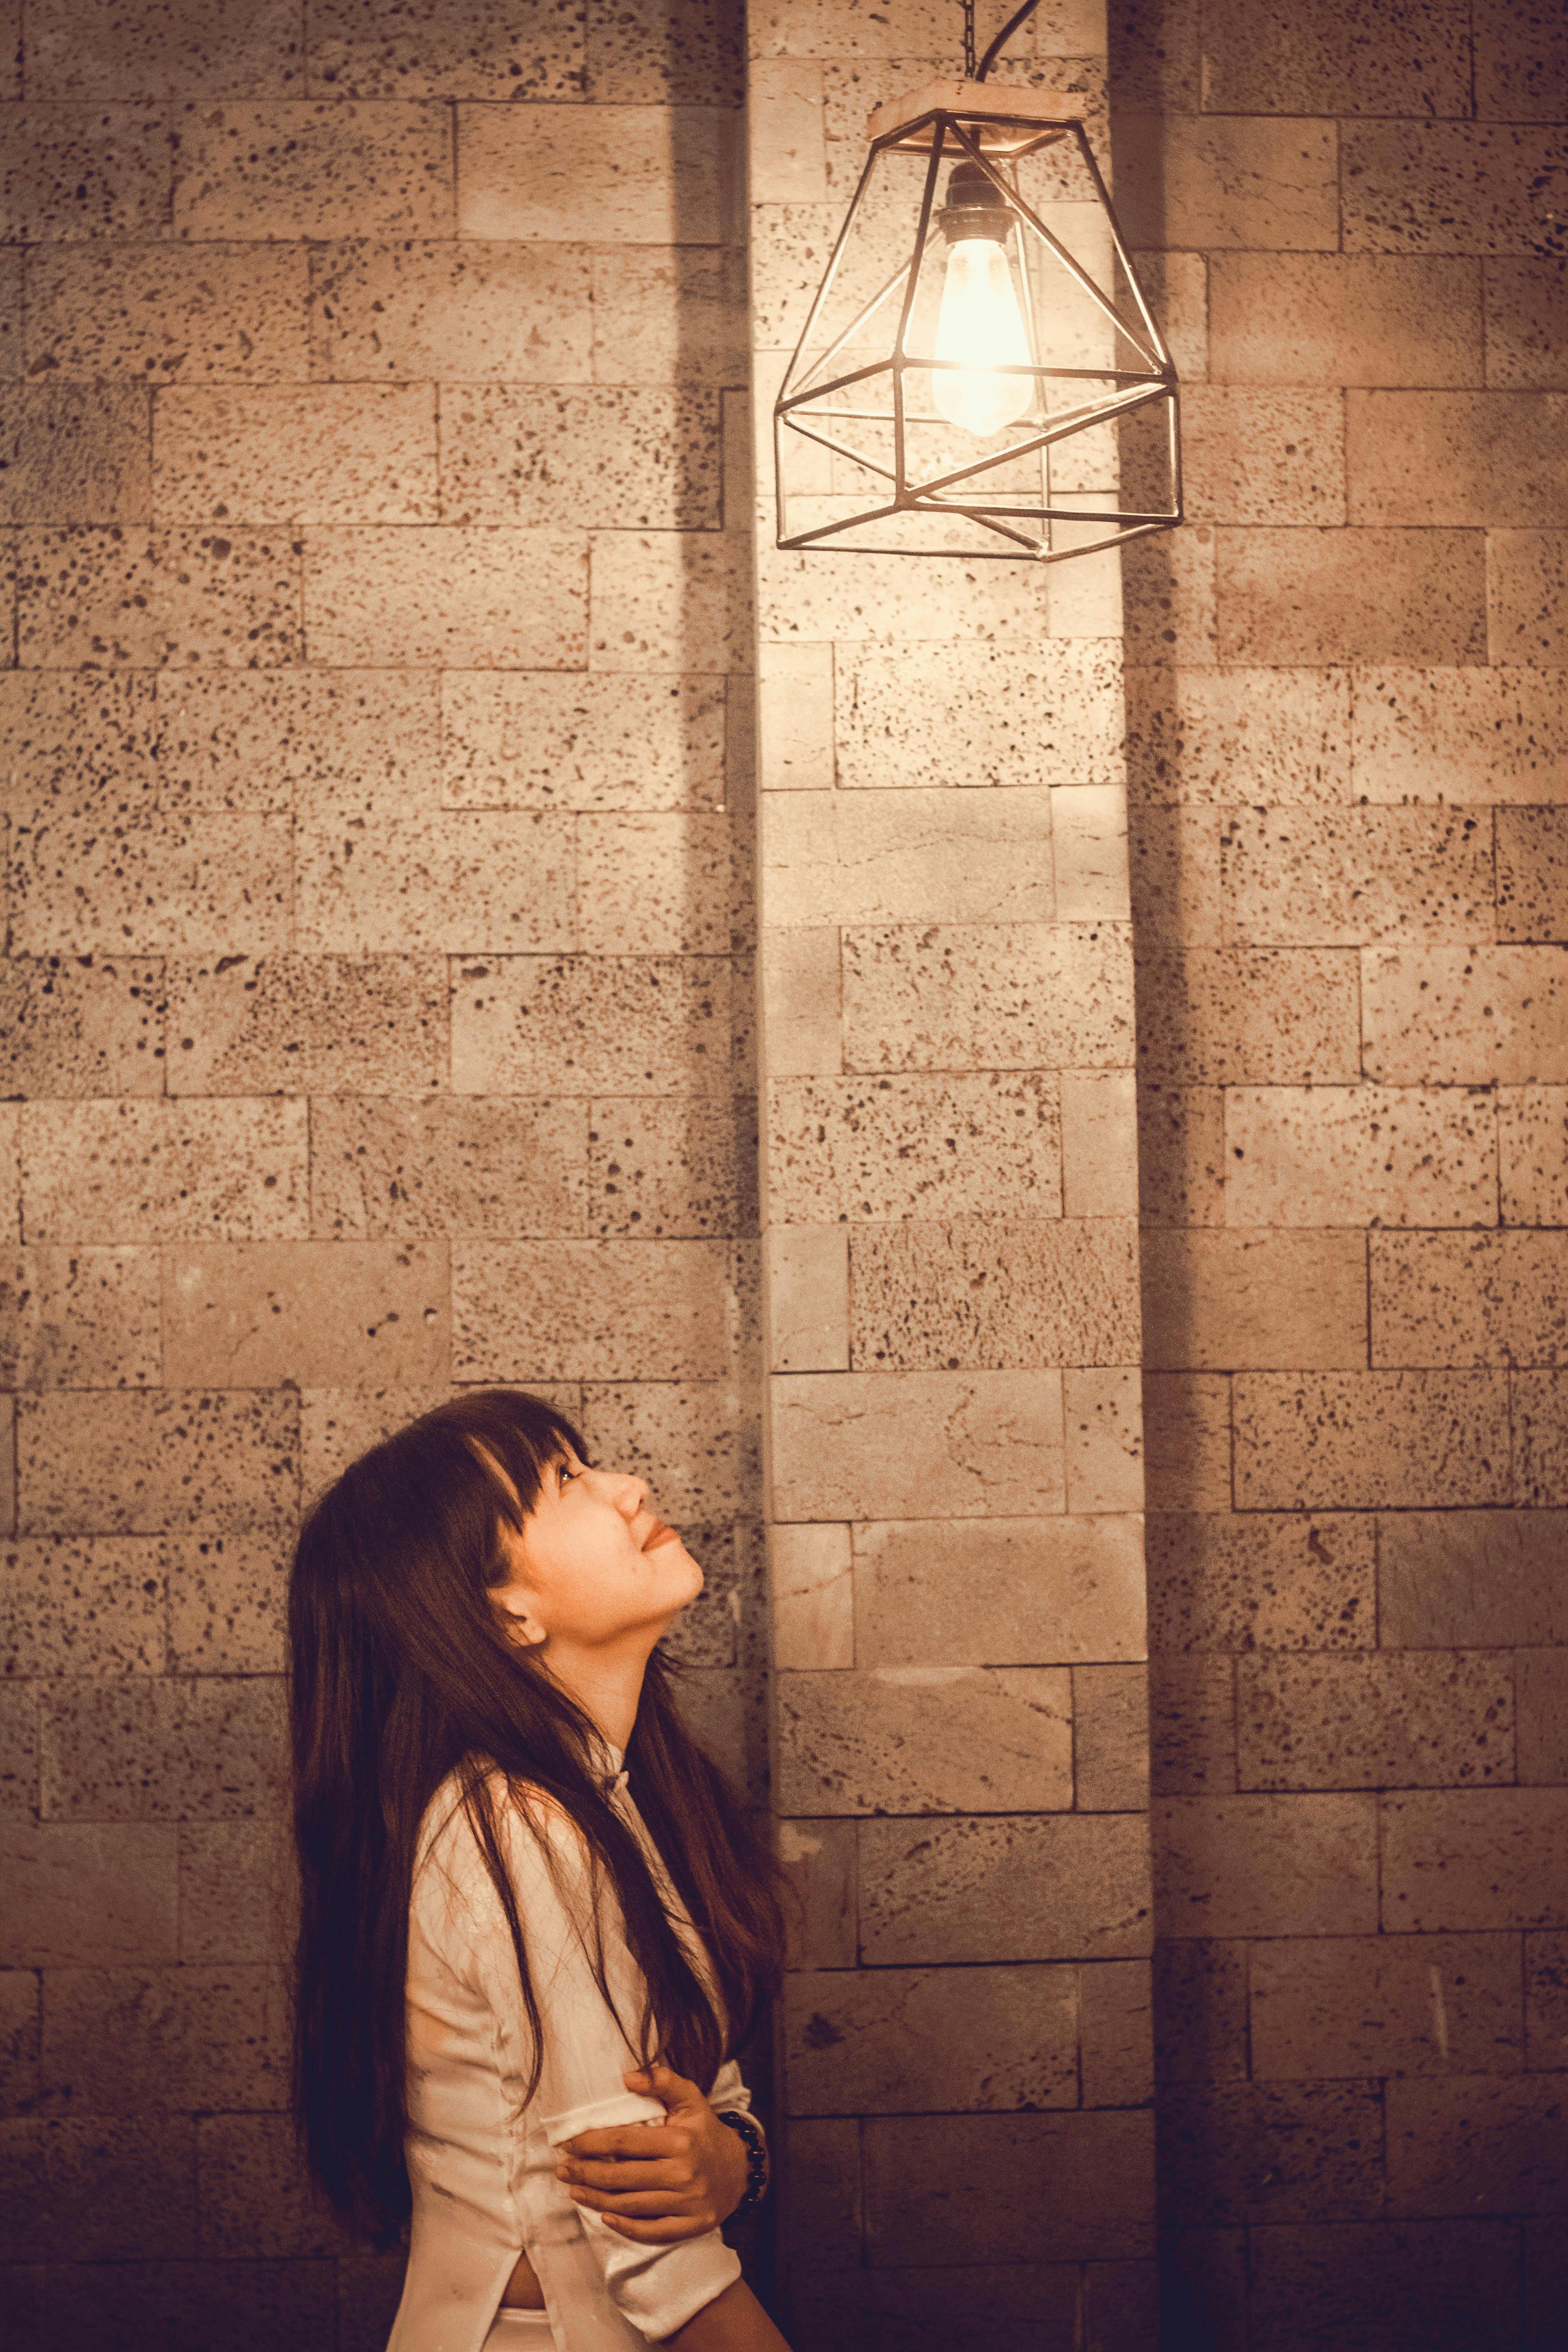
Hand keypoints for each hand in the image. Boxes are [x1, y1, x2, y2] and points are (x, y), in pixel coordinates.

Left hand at [554, 2063, 750, 2242]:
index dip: (592, 2144)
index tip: (569, 2145)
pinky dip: (626, 2228)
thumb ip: (662, 2081)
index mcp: (680, 2141)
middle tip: (563, 2170)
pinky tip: (605, 2218)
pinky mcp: (691, 2226)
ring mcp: (687, 2203)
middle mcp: (683, 2173)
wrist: (739, 2170)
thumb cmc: (705, 2131)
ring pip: (631, 2205)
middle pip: (622, 2177)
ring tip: (575, 2191)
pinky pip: (652, 2232)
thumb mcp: (691, 2099)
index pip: (624, 2143)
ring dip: (596, 2200)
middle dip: (586, 2174)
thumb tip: (627, 2077)